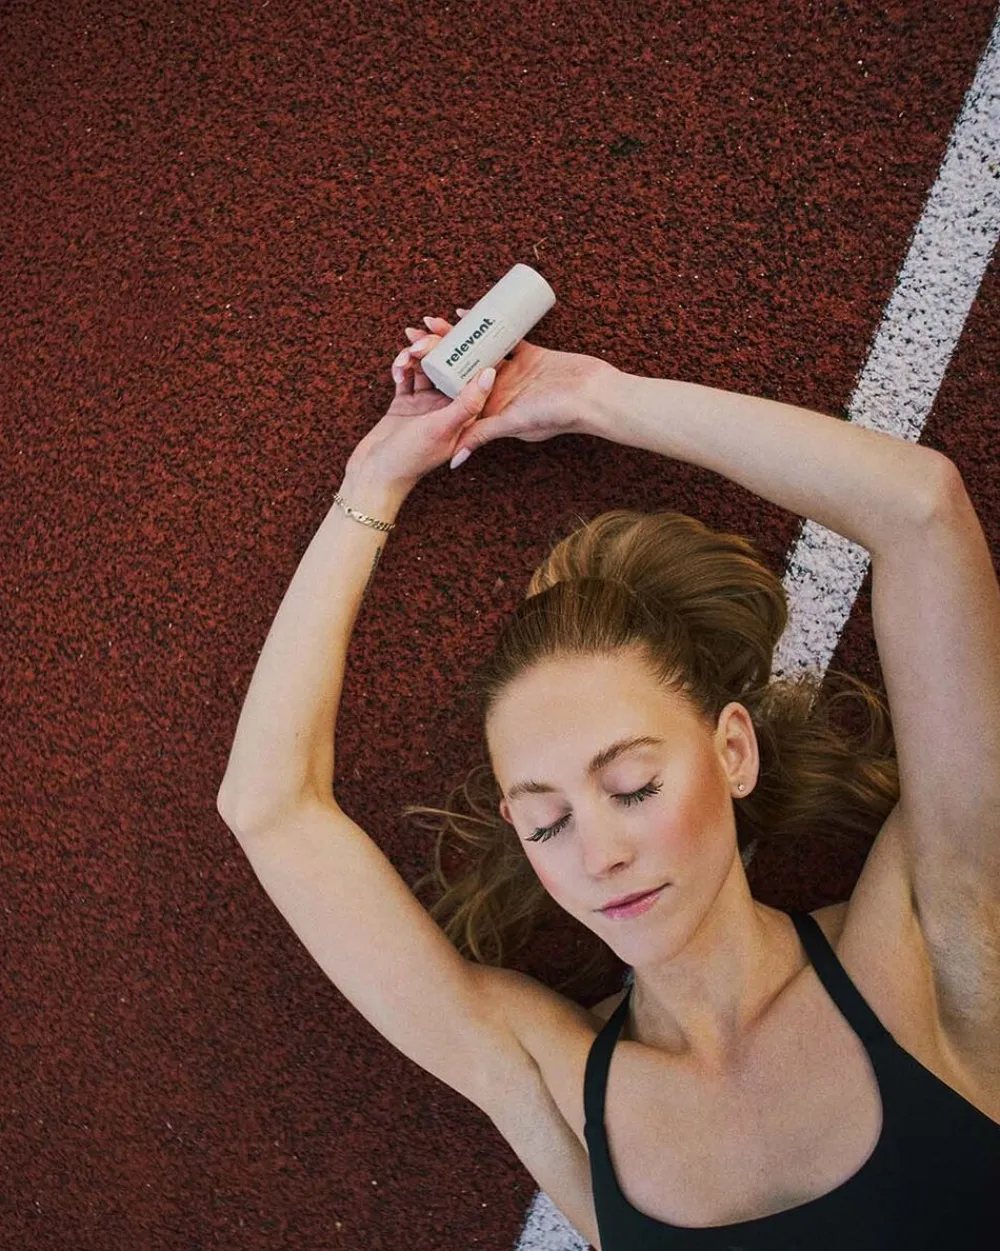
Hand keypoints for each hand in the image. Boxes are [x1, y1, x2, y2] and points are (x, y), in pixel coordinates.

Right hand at [346, 330, 498, 494]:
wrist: (375, 474)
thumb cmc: (412, 458)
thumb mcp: (442, 427)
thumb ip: (467, 402)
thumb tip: (490, 372)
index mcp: (464, 414)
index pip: (473, 376)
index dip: (470, 351)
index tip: (462, 330)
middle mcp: (447, 407)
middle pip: (447, 366)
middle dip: (435, 348)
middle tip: (422, 338)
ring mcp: (426, 404)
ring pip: (425, 368)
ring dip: (415, 356)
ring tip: (406, 354)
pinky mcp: (405, 403)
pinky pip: (407, 377)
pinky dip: (401, 369)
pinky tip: (397, 368)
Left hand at [400, 308, 607, 464]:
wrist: (594, 395)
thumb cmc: (556, 414)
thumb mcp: (512, 424)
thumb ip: (481, 435)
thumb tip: (452, 460)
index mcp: (490, 410)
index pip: (452, 392)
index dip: (429, 378)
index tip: (409, 359)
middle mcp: (498, 393)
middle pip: (460, 370)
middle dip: (437, 352)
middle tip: (414, 332)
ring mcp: (513, 374)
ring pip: (478, 352)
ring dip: (457, 338)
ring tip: (434, 320)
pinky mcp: (529, 356)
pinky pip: (503, 338)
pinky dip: (487, 326)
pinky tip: (467, 312)